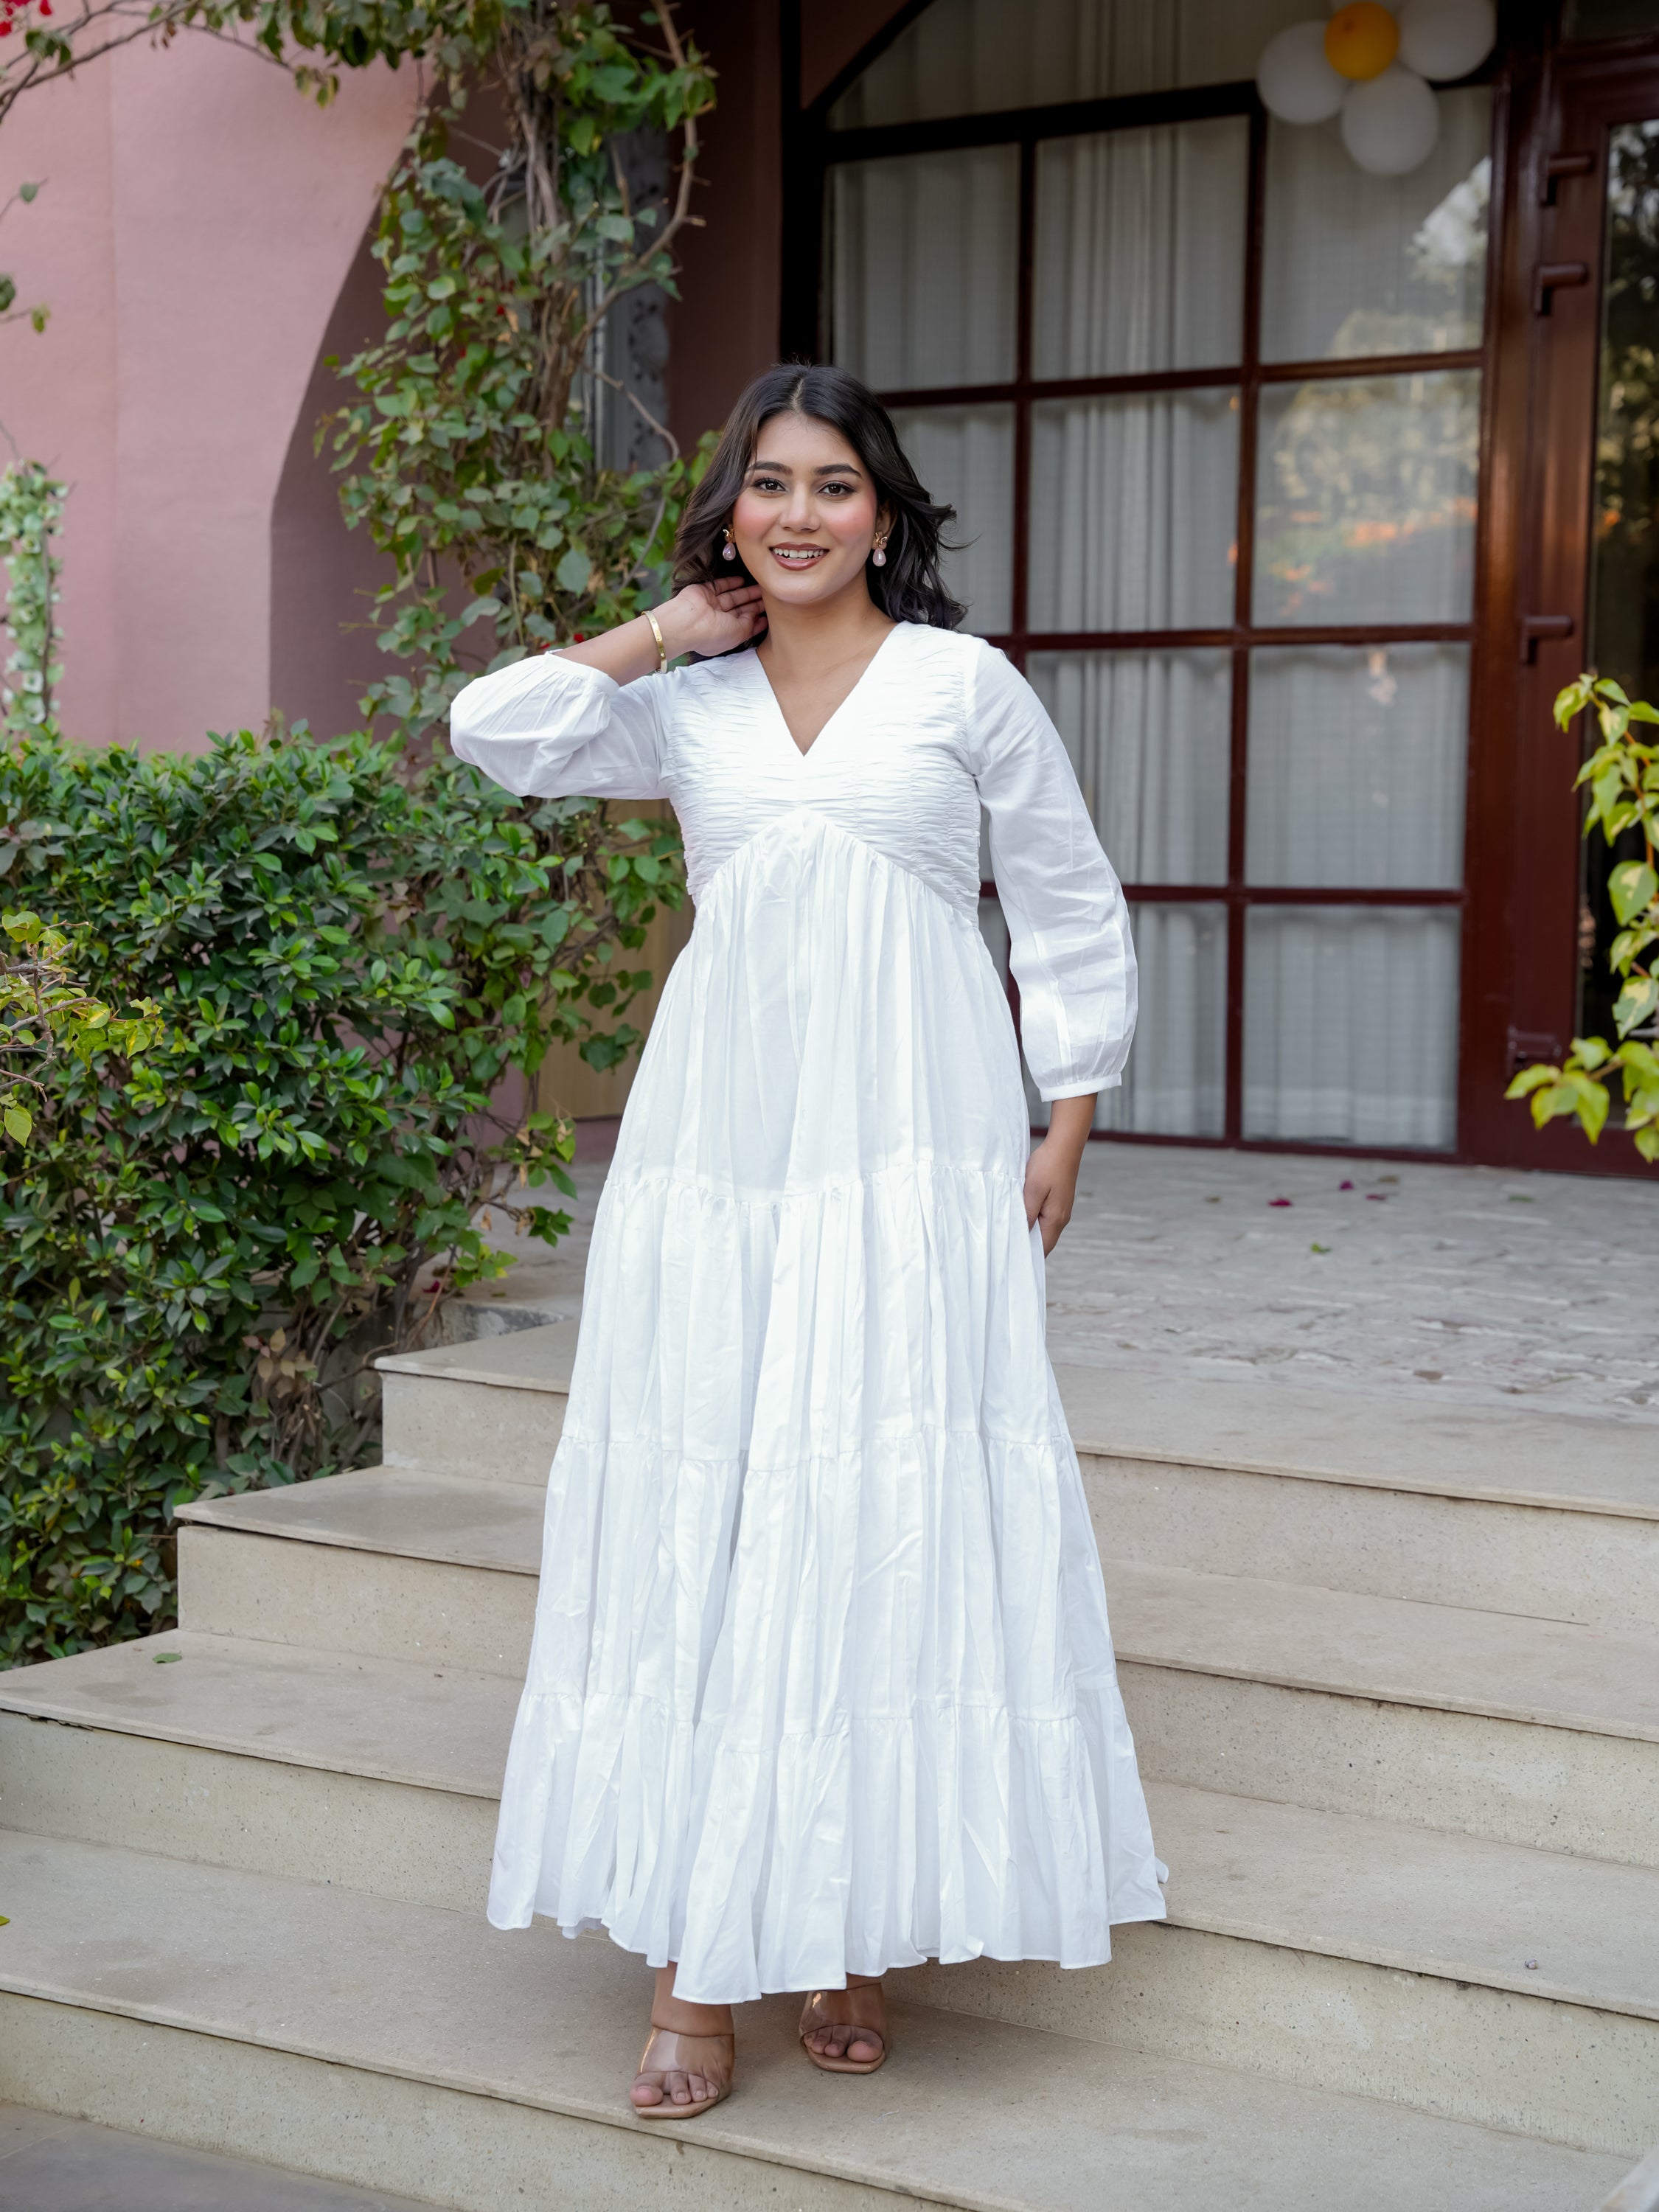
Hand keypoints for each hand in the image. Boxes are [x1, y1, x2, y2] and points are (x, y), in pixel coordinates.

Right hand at [658, 580, 765, 657]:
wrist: (687, 623)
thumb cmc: (712, 634)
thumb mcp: (738, 633)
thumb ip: (750, 624)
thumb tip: (758, 616)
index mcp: (725, 635)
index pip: (744, 626)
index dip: (757, 621)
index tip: (771, 615)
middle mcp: (718, 621)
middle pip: (741, 610)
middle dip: (755, 604)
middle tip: (770, 597)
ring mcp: (711, 606)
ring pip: (733, 597)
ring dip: (747, 593)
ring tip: (762, 587)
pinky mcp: (705, 592)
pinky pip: (721, 585)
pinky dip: (731, 583)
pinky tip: (743, 580)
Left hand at [1022, 1096, 1094, 1255]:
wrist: (1064, 1146)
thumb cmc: (1048, 1166)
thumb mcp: (1032, 1190)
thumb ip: (1027, 1213)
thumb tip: (1021, 1234)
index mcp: (1055, 1220)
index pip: (1042, 1249)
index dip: (1026, 1256)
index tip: (1009, 1259)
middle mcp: (1061, 1219)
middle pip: (1042, 1242)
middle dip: (1025, 1246)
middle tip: (1004, 1248)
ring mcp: (1060, 1211)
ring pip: (1042, 1230)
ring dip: (1028, 1232)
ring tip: (1009, 1233)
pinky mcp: (1058, 1202)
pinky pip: (1044, 1219)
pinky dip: (1032, 1221)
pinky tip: (1019, 1216)